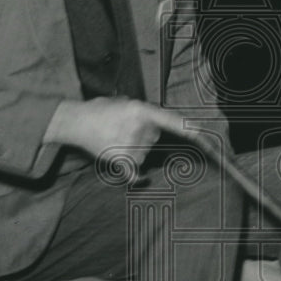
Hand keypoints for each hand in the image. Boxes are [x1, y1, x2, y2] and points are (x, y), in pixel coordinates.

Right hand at [43, 97, 189, 168]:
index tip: (205, 135)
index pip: (171, 120)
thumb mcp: (124, 102)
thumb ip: (144, 112)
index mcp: (141, 110)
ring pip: (144, 154)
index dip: (190, 128)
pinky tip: (137, 177)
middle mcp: (139, 128)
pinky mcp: (120, 160)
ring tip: (114, 138)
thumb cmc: (100, 111)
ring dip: (133, 149)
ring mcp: (130, 145)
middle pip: (154, 138)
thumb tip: (161, 125)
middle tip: (123, 127)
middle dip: (144, 135)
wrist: (75, 121)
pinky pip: (135, 173)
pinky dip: (136, 177)